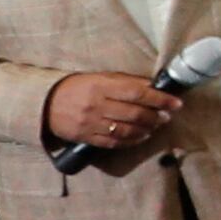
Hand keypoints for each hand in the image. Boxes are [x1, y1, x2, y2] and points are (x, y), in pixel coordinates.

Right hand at [46, 72, 185, 155]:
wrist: (45, 103)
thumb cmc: (78, 87)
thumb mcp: (100, 77)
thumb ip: (126, 82)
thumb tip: (154, 86)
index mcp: (101, 86)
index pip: (137, 93)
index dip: (160, 99)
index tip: (176, 103)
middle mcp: (96, 105)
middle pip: (134, 114)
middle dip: (156, 116)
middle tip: (167, 116)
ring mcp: (90, 123)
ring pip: (126, 130)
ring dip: (147, 130)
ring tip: (156, 126)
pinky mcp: (86, 138)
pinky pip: (114, 142)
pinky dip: (131, 141)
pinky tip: (141, 136)